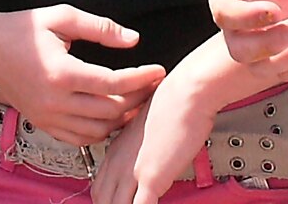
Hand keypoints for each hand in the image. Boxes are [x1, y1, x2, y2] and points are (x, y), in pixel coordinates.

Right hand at [0, 5, 164, 145]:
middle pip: (111, 111)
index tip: (159, 70)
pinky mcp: (42, 123)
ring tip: (135, 100)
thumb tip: (133, 40)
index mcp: (62, 74)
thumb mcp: (62, 17)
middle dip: (137, 99)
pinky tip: (111, 114)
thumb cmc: (23, 27)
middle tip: (151, 85)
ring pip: (98, 130)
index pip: (114, 84)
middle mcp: (55, 101)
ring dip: (121, 118)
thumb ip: (100, 28)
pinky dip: (100, 131)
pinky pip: (79, 139)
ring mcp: (48, 117)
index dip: (141, 78)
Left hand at [90, 31, 287, 203]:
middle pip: (102, 196)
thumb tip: (155, 149)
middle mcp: (120, 160)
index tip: (112, 200)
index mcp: (118, 147)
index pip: (100, 182)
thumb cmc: (176, 101)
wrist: (187, 93)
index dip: (105, 196)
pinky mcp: (151, 178)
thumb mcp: (150, 124)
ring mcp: (133, 170)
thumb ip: (146, 142)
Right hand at [207, 0, 287, 65]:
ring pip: (258, 67)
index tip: (276, 9)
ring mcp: (253, 34)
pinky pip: (281, 69)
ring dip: (287, 59)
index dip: (248, 18)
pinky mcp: (274, 44)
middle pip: (239, 49)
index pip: (224, 14)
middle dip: (271, 44)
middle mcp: (233, 18)